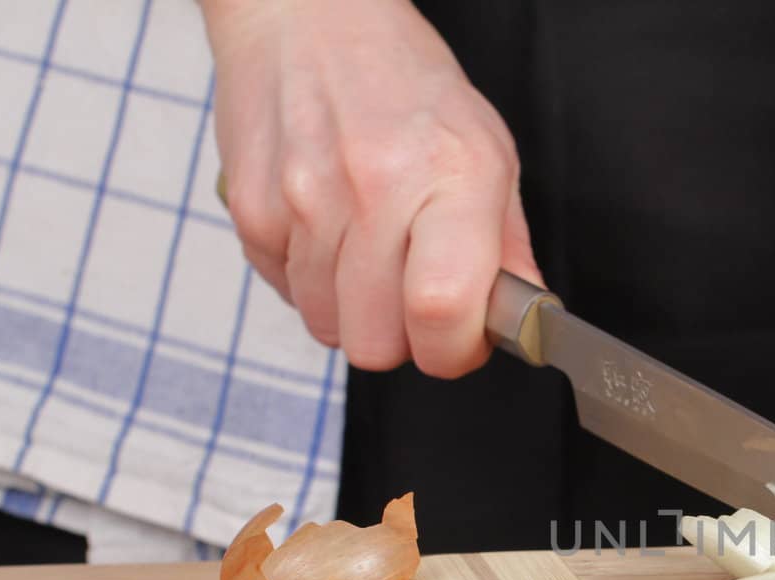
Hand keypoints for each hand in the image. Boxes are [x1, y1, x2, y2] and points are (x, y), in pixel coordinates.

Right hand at [203, 0, 539, 376]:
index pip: (441, 310)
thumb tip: (523, 320)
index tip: (461, 338)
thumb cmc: (405, 83)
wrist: (307, 16)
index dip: (453, 350)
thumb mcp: (487, 151)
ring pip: (327, 329)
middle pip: (376, 344)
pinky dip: (312, 282)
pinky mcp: (250, 210)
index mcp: (450, 177)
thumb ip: (508, 247)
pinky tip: (330, 233)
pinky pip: (287, 296)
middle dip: (403, 338)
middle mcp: (373, 188)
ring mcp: (303, 201)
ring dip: (354, 310)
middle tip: (414, 296)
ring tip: (370, 251)